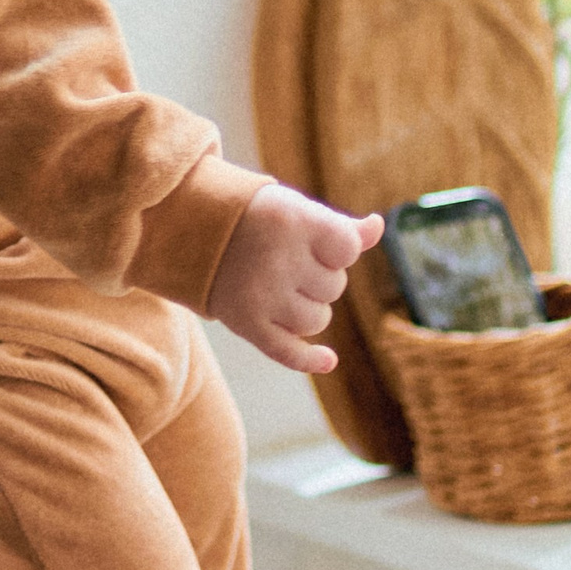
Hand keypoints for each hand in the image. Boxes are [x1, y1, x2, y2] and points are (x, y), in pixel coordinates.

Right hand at [209, 184, 381, 374]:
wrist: (192, 230)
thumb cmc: (259, 219)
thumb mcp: (297, 209)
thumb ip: (338, 225)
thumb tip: (378, 228)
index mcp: (293, 221)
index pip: (347, 249)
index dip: (340, 250)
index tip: (316, 242)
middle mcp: (277, 259)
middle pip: (334, 287)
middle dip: (321, 277)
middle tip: (288, 260)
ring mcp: (261, 295)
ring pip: (317, 320)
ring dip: (311, 309)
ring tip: (284, 288)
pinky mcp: (246, 324)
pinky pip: (288, 352)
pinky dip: (310, 360)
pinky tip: (329, 360)